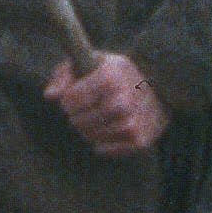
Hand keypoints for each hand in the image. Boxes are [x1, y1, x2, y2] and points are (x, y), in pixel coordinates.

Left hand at [45, 51, 168, 157]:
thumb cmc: (117, 73)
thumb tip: (50, 95)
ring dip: (88, 130)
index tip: (74, 98)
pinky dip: (101, 144)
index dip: (67, 101)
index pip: (70, 100)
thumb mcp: (92, 62)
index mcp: (109, 77)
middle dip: (76, 117)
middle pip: (79, 121)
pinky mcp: (140, 140)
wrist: (161, 87)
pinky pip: (106, 150)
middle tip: (85, 111)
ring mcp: (133, 122)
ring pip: (91, 136)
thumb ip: (65, 75)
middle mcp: (123, 100)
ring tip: (96, 120)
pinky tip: (107, 131)